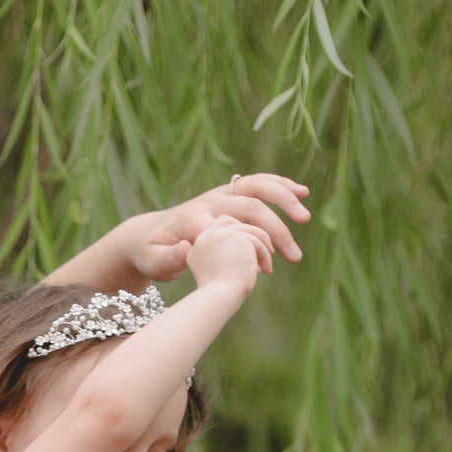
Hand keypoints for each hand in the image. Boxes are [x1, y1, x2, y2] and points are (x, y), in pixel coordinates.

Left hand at [127, 173, 309, 282]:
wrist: (147, 234)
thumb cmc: (150, 255)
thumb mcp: (152, 262)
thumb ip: (167, 259)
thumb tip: (185, 249)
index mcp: (192, 218)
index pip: (227, 226)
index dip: (248, 246)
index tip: (264, 268)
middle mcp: (208, 202)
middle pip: (248, 204)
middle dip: (274, 226)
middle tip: (293, 252)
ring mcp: (219, 195)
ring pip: (257, 187)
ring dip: (284, 198)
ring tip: (304, 217)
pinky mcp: (228, 195)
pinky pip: (257, 184)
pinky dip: (280, 186)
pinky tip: (301, 192)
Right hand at [186, 214, 273, 298]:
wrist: (218, 300)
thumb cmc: (221, 298)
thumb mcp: (220, 275)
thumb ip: (227, 258)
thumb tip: (250, 251)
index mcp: (198, 247)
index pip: (219, 227)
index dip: (236, 235)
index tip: (249, 252)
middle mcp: (205, 237)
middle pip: (233, 222)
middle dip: (251, 234)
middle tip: (264, 250)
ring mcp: (219, 234)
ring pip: (250, 231)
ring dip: (261, 248)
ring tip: (265, 265)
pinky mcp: (235, 235)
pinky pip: (258, 240)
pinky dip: (264, 256)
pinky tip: (266, 270)